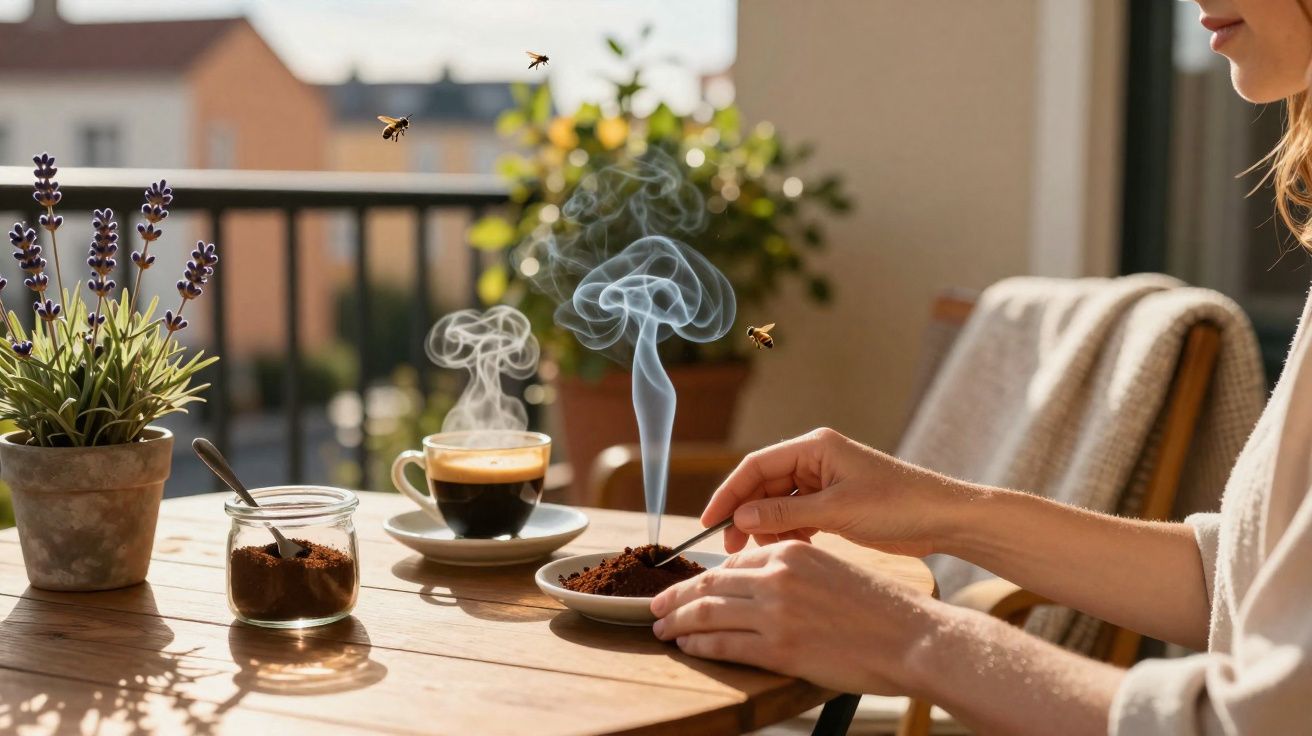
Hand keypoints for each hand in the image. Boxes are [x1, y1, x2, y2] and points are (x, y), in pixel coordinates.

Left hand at [650, 541, 934, 694]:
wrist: (912, 638)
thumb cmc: (880, 610)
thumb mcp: (833, 570)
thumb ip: (794, 572)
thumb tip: (761, 583)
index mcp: (792, 553)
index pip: (732, 563)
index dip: (703, 577)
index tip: (688, 587)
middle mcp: (778, 577)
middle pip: (710, 584)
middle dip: (676, 596)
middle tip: (655, 606)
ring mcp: (776, 612)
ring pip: (706, 612)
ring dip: (676, 621)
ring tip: (661, 629)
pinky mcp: (780, 648)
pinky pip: (722, 643)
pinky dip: (697, 644)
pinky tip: (686, 646)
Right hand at [703, 427, 972, 555]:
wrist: (944, 519)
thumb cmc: (898, 505)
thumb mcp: (837, 511)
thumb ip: (785, 514)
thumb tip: (741, 516)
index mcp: (815, 447)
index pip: (756, 466)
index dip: (729, 492)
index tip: (710, 520)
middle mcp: (816, 459)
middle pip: (764, 485)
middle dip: (745, 513)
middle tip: (730, 546)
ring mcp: (826, 481)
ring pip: (779, 503)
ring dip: (767, 526)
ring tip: (760, 552)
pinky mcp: (836, 503)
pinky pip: (798, 515)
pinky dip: (789, 532)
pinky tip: (789, 549)